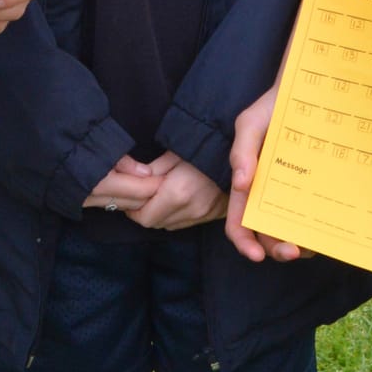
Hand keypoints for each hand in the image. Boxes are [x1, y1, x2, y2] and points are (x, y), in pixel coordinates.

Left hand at [87, 155, 226, 231]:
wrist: (241, 151)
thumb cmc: (206, 146)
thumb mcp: (175, 153)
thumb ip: (153, 170)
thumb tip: (136, 180)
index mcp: (177, 193)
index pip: (145, 217)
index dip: (133, 211)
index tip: (130, 201)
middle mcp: (191, 209)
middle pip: (156, 224)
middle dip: (144, 213)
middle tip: (141, 199)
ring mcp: (204, 215)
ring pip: (170, 225)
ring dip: (160, 216)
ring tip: (158, 199)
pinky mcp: (213, 215)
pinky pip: (186, 222)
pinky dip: (175, 216)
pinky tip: (175, 201)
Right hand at [224, 82, 305, 262]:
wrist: (310, 93)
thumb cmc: (273, 107)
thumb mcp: (250, 123)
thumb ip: (242, 150)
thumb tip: (241, 183)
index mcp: (249, 186)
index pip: (239, 223)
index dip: (244, 243)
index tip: (257, 255)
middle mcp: (271, 196)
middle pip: (269, 235)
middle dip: (278, 249)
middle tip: (293, 250)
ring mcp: (296, 195)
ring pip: (295, 232)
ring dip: (301, 245)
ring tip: (312, 243)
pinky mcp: (318, 191)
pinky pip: (318, 217)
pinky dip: (321, 228)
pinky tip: (330, 228)